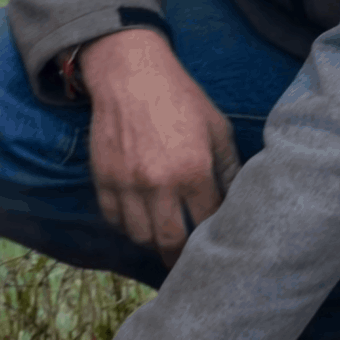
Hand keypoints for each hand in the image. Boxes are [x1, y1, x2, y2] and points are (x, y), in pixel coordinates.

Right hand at [80, 29, 240, 267]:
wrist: (130, 77)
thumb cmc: (179, 99)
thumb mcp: (216, 128)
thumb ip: (227, 167)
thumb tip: (236, 199)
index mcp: (193, 170)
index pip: (206, 221)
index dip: (211, 235)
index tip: (212, 242)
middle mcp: (158, 183)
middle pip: (169, 240)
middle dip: (178, 256)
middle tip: (183, 262)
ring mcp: (126, 183)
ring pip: (138, 235)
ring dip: (150, 241)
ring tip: (159, 239)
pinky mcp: (103, 179)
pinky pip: (112, 218)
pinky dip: (124, 225)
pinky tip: (135, 220)